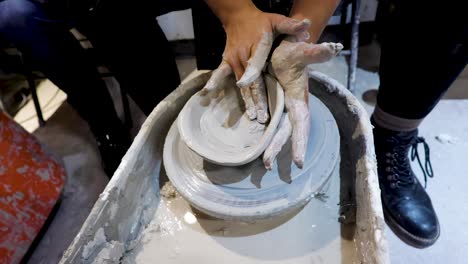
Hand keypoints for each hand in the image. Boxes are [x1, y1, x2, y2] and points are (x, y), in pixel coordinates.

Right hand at [202, 6, 309, 122]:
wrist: (238, 16)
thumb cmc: (261, 21)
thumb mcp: (277, 20)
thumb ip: (291, 25)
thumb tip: (307, 25)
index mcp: (257, 47)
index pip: (255, 65)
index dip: (251, 77)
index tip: (247, 87)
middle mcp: (242, 55)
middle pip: (250, 81)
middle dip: (256, 100)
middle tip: (261, 117)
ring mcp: (233, 60)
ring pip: (240, 84)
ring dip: (247, 100)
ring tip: (252, 116)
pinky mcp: (227, 61)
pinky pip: (221, 75)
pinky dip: (215, 84)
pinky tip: (206, 94)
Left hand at [263, 36, 342, 168]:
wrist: (284, 48)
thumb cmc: (292, 51)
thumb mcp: (301, 51)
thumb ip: (315, 52)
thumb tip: (335, 48)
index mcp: (300, 99)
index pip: (301, 123)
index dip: (300, 141)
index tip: (299, 161)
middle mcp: (294, 107)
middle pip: (287, 132)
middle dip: (279, 148)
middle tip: (268, 166)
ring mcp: (283, 108)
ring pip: (278, 131)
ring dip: (272, 147)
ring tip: (265, 165)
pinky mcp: (274, 106)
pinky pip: (271, 125)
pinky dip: (267, 138)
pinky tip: (260, 149)